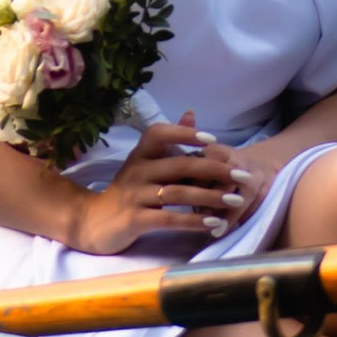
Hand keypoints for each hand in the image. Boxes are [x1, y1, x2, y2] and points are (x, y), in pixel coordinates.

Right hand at [68, 111, 259, 255]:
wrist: (94, 223)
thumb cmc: (128, 192)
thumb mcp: (145, 164)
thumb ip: (169, 142)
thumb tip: (192, 113)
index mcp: (140, 154)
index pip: (160, 133)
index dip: (185, 133)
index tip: (213, 140)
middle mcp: (136, 171)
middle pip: (180, 165)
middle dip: (215, 170)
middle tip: (242, 176)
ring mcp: (134, 195)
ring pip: (178, 192)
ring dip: (210, 197)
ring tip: (235, 201)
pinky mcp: (134, 219)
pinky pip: (169, 218)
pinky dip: (194, 220)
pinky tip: (213, 223)